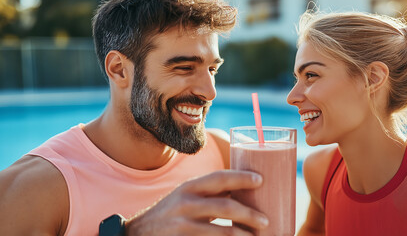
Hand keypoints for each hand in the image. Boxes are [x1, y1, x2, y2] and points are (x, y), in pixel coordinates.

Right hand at [125, 170, 268, 235]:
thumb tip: (245, 190)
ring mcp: (183, 225)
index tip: (260, 180)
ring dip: (243, 235)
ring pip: (222, 232)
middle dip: (249, 214)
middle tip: (265, 221)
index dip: (241, 177)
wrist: (138, 233)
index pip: (219, 178)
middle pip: (225, 206)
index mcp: (189, 187)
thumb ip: (210, 193)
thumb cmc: (172, 212)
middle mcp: (186, 203)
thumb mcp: (187, 196)